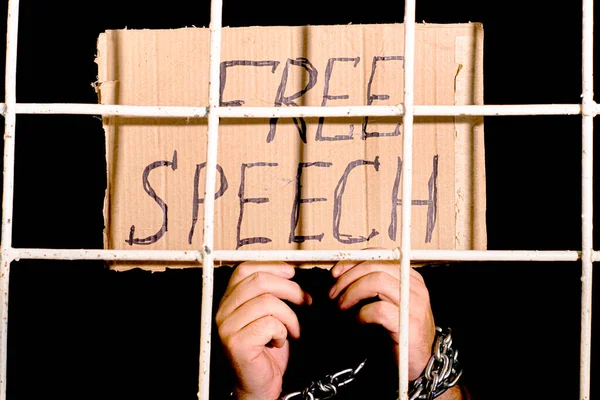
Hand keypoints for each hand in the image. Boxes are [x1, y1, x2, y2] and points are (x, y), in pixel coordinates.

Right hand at [215, 262, 311, 399]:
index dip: (271, 266)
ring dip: (290, 317)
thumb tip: (289, 272)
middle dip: (290, 288)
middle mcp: (222, 311)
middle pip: (259, 281)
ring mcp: (227, 327)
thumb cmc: (265, 352)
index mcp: (228, 301)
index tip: (291, 272)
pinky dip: (283, 333)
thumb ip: (270, 294)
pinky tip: (278, 342)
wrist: (258, 386)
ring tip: (292, 330)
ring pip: (268, 302)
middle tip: (305, 300)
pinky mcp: (236, 342)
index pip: (244, 270)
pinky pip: (270, 324)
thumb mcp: (268, 316)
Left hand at [328, 260, 434, 380]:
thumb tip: (341, 273)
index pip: (380, 255)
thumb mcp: (387, 301)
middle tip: (333, 294)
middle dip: (348, 278)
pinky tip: (358, 323)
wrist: (421, 361)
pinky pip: (378, 309)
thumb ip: (372, 285)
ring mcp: (414, 303)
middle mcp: (414, 285)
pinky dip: (361, 314)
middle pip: (375, 266)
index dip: (354, 261)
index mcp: (409, 276)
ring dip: (351, 293)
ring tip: (342, 306)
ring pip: (376, 281)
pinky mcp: (409, 323)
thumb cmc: (399, 330)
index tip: (336, 272)